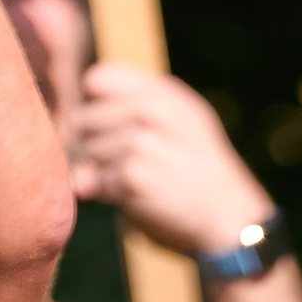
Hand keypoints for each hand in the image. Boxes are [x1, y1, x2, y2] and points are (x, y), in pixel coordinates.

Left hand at [68, 63, 276, 258]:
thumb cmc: (199, 173)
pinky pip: (96, 180)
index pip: (97, 80)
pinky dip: (107, 194)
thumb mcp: (179, 127)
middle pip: (85, 117)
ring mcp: (141, 141)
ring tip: (132, 183)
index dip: (92, 106)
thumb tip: (69, 128)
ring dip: (98, 172)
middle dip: (89, 144)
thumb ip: (127, 117)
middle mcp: (151, 110)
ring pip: (88, 151)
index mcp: (163, 92)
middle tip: (114, 166)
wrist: (232, 222)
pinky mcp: (132, 176)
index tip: (101, 127)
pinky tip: (134, 199)